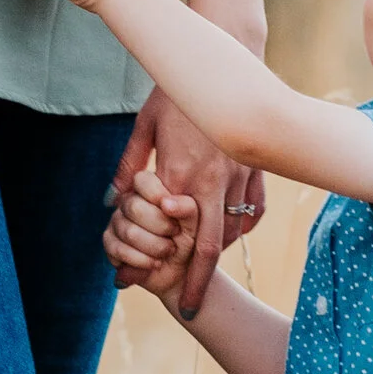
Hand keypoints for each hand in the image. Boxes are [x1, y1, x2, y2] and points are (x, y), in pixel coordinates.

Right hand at [105, 162, 196, 306]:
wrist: (182, 272)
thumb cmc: (190, 240)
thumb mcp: (197, 223)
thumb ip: (186, 208)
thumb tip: (166, 204)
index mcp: (150, 188)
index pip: (142, 180)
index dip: (156, 195)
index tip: (173, 212)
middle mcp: (129, 200)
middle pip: (134, 207)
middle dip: (160, 227)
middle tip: (175, 235)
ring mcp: (116, 220)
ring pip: (127, 231)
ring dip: (153, 247)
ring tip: (168, 251)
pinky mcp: (109, 242)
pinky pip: (116, 249)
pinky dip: (140, 260)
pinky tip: (154, 263)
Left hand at [116, 85, 265, 318]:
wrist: (222, 64)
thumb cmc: (176, 93)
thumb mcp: (143, 126)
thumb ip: (130, 165)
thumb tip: (114, 199)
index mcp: (181, 173)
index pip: (169, 235)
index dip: (154, 264)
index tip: (140, 282)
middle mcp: (213, 181)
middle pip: (208, 248)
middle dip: (197, 283)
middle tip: (189, 309)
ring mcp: (240, 175)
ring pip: (233, 232)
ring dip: (217, 254)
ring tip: (201, 270)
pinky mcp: (258, 168)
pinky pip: (253, 211)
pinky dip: (242, 228)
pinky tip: (230, 234)